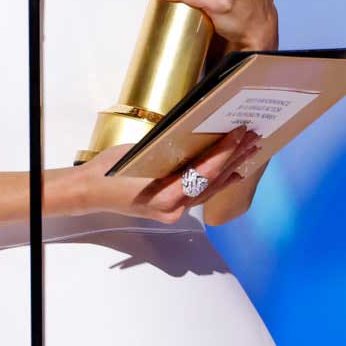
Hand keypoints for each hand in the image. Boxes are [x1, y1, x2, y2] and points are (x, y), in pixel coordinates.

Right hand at [73, 126, 261, 222]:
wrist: (91, 191)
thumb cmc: (112, 169)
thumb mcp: (142, 153)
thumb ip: (171, 152)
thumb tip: (200, 136)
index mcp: (166, 194)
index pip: (204, 171)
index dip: (225, 152)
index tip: (240, 133)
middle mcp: (173, 208)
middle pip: (212, 181)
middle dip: (234, 158)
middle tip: (254, 138)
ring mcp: (173, 212)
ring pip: (210, 190)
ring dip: (231, 169)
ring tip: (251, 151)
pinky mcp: (171, 210)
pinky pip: (200, 195)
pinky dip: (218, 182)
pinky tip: (233, 173)